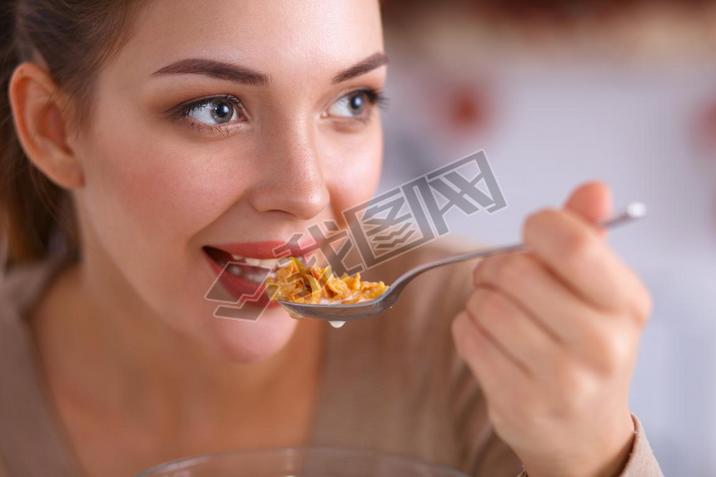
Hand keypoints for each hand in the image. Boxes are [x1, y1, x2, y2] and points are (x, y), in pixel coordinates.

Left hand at [451, 182, 651, 476]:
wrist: (582, 430)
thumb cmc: (584, 344)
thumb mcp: (599, 291)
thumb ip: (588, 235)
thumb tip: (594, 188)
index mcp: (626, 304)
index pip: (574, 244)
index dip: (539, 227)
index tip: (531, 233)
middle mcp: (602, 345)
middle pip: (516, 273)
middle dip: (496, 266)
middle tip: (499, 276)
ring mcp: (561, 380)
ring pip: (486, 305)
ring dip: (479, 299)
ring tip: (496, 309)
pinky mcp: (519, 402)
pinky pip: (467, 337)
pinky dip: (467, 326)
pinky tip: (487, 336)